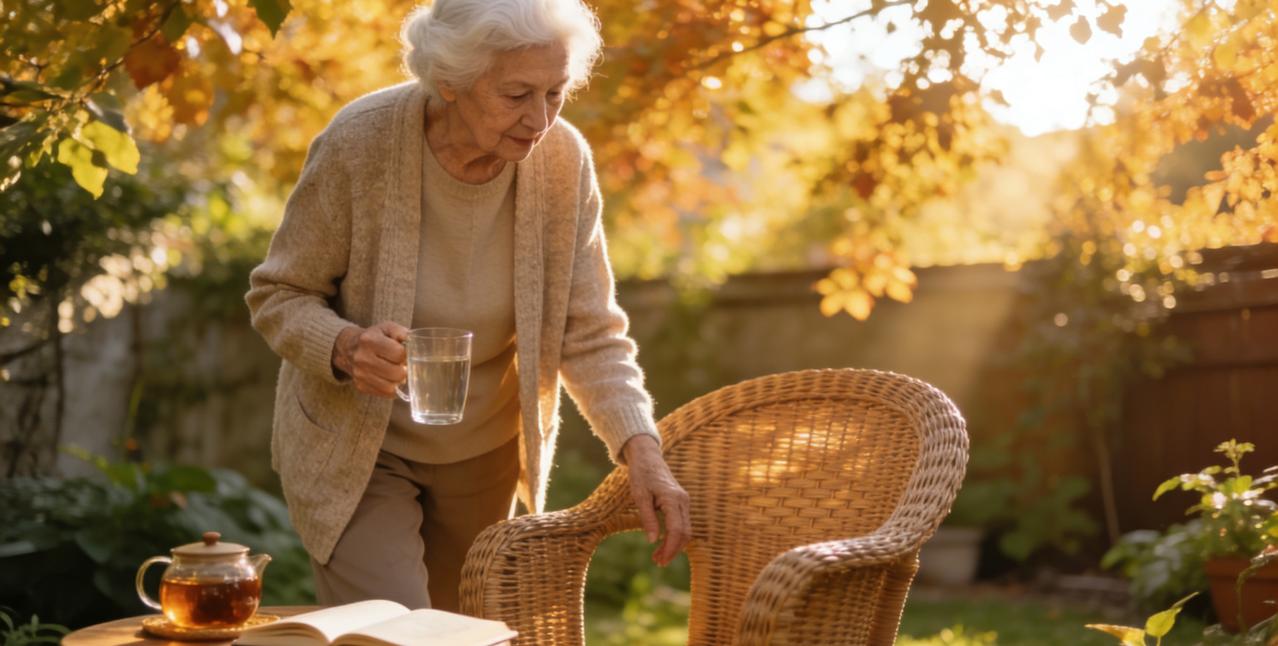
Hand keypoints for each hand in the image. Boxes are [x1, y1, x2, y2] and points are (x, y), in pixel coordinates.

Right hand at [331, 322, 408, 397]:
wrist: (348, 348)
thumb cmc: (373, 337)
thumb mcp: (386, 328)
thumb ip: (401, 332)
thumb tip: (413, 342)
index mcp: (368, 340)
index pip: (398, 354)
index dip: (405, 354)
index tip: (402, 353)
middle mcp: (362, 358)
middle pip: (396, 373)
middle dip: (404, 369)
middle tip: (401, 364)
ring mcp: (360, 374)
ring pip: (391, 387)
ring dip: (398, 380)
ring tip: (396, 372)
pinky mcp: (360, 386)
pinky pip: (385, 393)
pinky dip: (392, 388)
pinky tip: (390, 378)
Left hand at [622, 434, 690, 565]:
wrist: (647, 458)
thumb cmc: (641, 475)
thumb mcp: (639, 496)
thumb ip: (647, 518)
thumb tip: (652, 540)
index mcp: (673, 499)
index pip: (676, 530)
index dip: (669, 548)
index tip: (660, 561)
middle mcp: (683, 501)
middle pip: (684, 533)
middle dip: (673, 550)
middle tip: (658, 563)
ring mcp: (684, 501)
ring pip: (685, 530)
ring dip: (674, 545)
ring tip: (657, 557)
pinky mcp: (681, 503)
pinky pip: (682, 523)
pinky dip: (674, 536)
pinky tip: (662, 544)